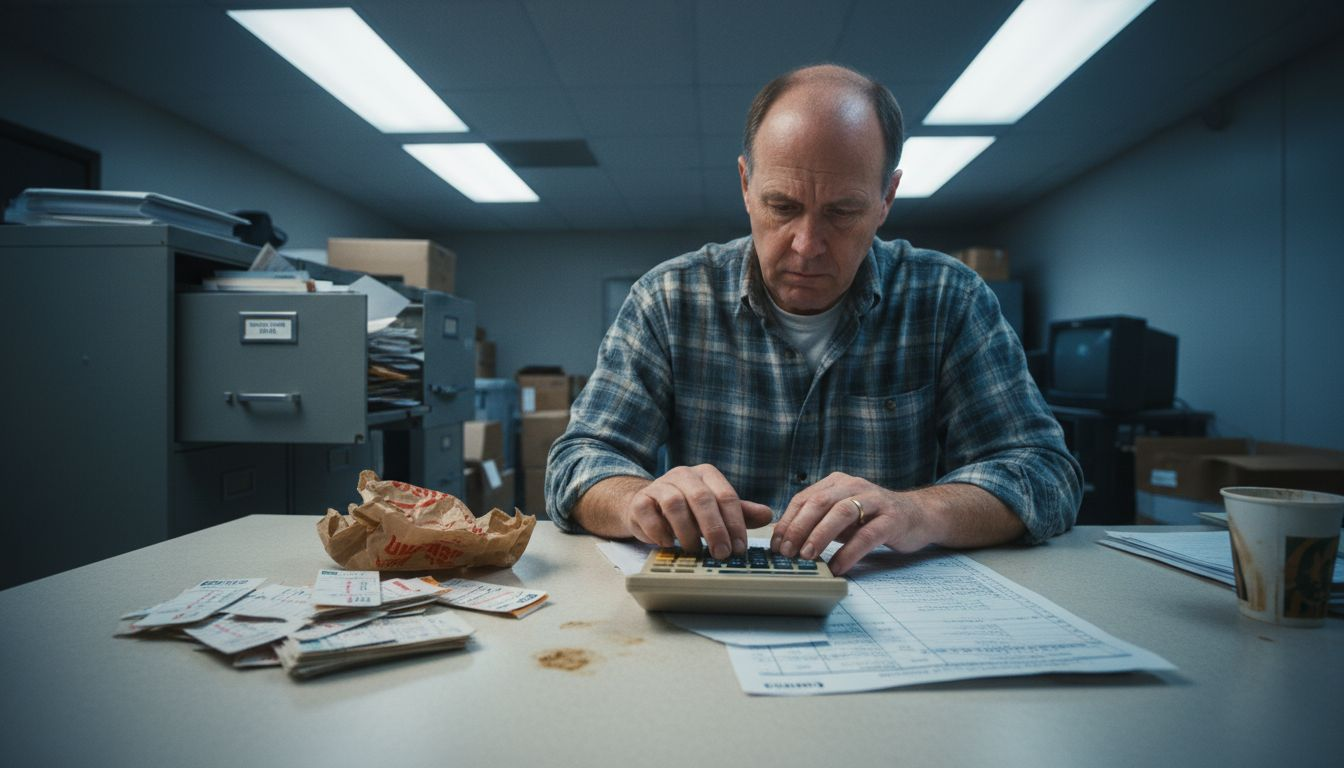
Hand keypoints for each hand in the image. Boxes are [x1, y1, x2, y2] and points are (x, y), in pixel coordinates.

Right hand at [625, 464, 773, 558]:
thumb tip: (768, 515)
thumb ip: (740, 512)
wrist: (646, 508)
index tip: (740, 548)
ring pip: (675, 504)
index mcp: (706, 474)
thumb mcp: (715, 510)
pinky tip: (668, 544)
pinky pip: (649, 514)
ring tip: (694, 551)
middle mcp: (683, 474)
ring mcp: (659, 485)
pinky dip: (660, 532)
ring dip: (687, 532)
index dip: (735, 523)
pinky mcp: (640, 500)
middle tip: (721, 553)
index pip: (726, 496)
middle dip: (714, 529)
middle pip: (702, 498)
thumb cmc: (687, 511)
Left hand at [771, 472, 935, 574]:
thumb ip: (818, 522)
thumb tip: (785, 542)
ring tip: (808, 556)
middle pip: (819, 502)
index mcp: (836, 483)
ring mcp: (874, 500)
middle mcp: (854, 486)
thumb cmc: (873, 518)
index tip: (776, 544)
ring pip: (841, 513)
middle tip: (787, 551)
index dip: (788, 522)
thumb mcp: (842, 515)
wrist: (919, 514)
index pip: (804, 498)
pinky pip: (867, 535)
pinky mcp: (892, 519)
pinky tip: (837, 566)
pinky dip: (849, 552)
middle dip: (799, 527)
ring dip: (820, 535)